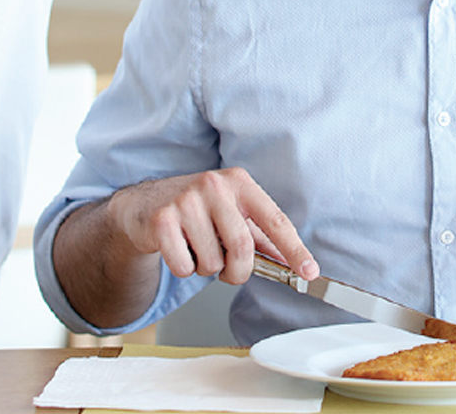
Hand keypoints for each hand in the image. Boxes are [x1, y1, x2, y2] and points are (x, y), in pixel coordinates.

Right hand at [107, 167, 317, 285]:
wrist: (145, 203)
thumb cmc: (198, 210)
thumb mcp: (232, 212)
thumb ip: (261, 236)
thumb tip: (293, 262)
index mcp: (240, 183)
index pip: (275, 220)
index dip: (294, 249)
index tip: (310, 272)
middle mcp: (215, 185)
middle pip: (242, 248)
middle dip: (237, 271)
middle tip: (228, 270)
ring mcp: (187, 200)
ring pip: (212, 262)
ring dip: (207, 268)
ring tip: (198, 248)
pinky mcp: (162, 219)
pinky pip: (184, 267)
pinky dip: (184, 269)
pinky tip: (179, 248)